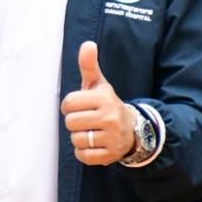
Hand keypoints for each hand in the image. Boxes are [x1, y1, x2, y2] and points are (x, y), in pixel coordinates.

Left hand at [60, 41, 135, 165]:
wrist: (133, 129)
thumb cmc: (107, 105)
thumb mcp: (99, 85)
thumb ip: (89, 65)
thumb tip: (88, 44)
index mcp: (104, 98)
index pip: (68, 103)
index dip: (70, 106)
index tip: (80, 106)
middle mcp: (110, 117)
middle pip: (70, 122)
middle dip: (74, 122)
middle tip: (86, 120)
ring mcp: (112, 138)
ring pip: (76, 140)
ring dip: (79, 138)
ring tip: (91, 132)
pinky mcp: (111, 155)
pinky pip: (83, 156)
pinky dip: (84, 153)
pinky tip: (94, 144)